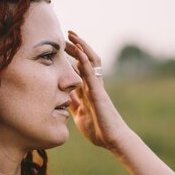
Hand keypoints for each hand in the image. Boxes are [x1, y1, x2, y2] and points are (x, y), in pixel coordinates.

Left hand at [65, 30, 128, 151]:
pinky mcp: (98, 93)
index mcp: (88, 90)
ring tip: (72, 35)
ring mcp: (96, 87)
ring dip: (81, 47)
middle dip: (76, 46)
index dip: (71, 56)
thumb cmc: (99, 129)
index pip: (79, 68)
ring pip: (90, 62)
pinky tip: (79, 52)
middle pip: (85, 60)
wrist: (112, 139)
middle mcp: (93, 85)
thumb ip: (73, 104)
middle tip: (65, 35)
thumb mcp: (79, 115)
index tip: (61, 46)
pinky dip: (85, 62)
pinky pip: (92, 74)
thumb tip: (64, 97)